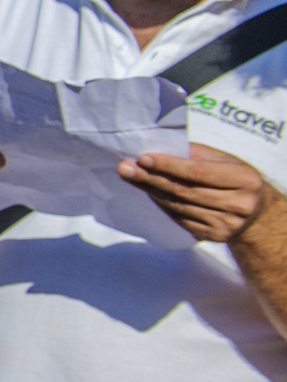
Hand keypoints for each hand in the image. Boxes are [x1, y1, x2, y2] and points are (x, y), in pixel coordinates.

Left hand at [121, 143, 284, 244]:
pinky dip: (161, 203)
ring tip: (131, 177)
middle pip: (184, 190)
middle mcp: (237, 204)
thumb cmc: (235, 179)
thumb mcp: (226, 160)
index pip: (198, 172)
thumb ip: (196, 153)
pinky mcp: (213, 236)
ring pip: (178, 205)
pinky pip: (179, 218)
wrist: (255, 214)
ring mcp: (225, 224)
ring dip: (151, 190)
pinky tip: (149, 192)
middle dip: (151, 178)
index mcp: (245, 180)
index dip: (169, 166)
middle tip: (125, 168)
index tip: (143, 158)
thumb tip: (159, 146)